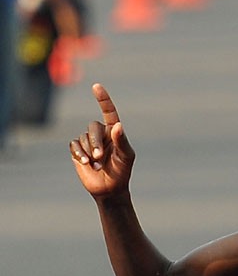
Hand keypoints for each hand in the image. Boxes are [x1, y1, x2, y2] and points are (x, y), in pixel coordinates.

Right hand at [69, 83, 134, 197]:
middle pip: (92, 127)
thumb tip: (117, 125)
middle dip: (95, 142)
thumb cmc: (122, 171)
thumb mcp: (125, 157)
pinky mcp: (78, 150)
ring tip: (96, 165)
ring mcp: (88, 141)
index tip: (96, 86)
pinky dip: (79, 153)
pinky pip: (73, 144)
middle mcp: (101, 134)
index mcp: (114, 132)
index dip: (103, 99)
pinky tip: (86, 163)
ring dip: (88, 151)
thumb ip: (122, 141)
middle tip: (100, 156)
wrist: (110, 188)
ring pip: (82, 137)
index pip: (109, 112)